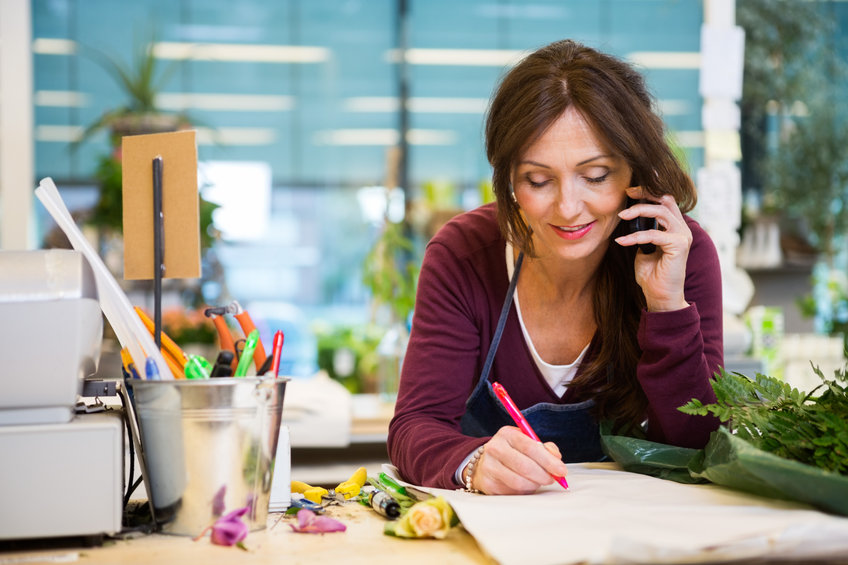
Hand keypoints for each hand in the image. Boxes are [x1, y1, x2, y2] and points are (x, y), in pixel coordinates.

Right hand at [466, 426, 568, 494]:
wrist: (485, 462)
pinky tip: (525, 484)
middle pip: (525, 466)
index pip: (530, 447)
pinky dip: (524, 490)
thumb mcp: (527, 442)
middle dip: (544, 475)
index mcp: (506, 434)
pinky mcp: (488, 484)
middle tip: (552, 479)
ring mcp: (489, 467)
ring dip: (534, 484)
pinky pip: (513, 492)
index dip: (548, 460)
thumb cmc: (512, 452)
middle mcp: (495, 448)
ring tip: (538, 481)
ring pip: (519, 482)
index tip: (561, 470)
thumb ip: (545, 448)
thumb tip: (556, 458)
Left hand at [615, 188, 690, 311]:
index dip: (649, 191)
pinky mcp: (679, 246)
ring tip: (621, 216)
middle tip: (626, 194)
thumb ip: (641, 232)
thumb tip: (629, 218)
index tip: (630, 191)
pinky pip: (653, 234)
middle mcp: (681, 229)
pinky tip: (622, 241)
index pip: (665, 200)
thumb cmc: (652, 274)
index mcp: (674, 227)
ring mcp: (682, 236)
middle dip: (645, 193)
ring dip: (639, 211)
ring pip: (661, 212)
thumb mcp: (643, 248)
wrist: (660, 296)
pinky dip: (635, 236)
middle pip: (665, 199)